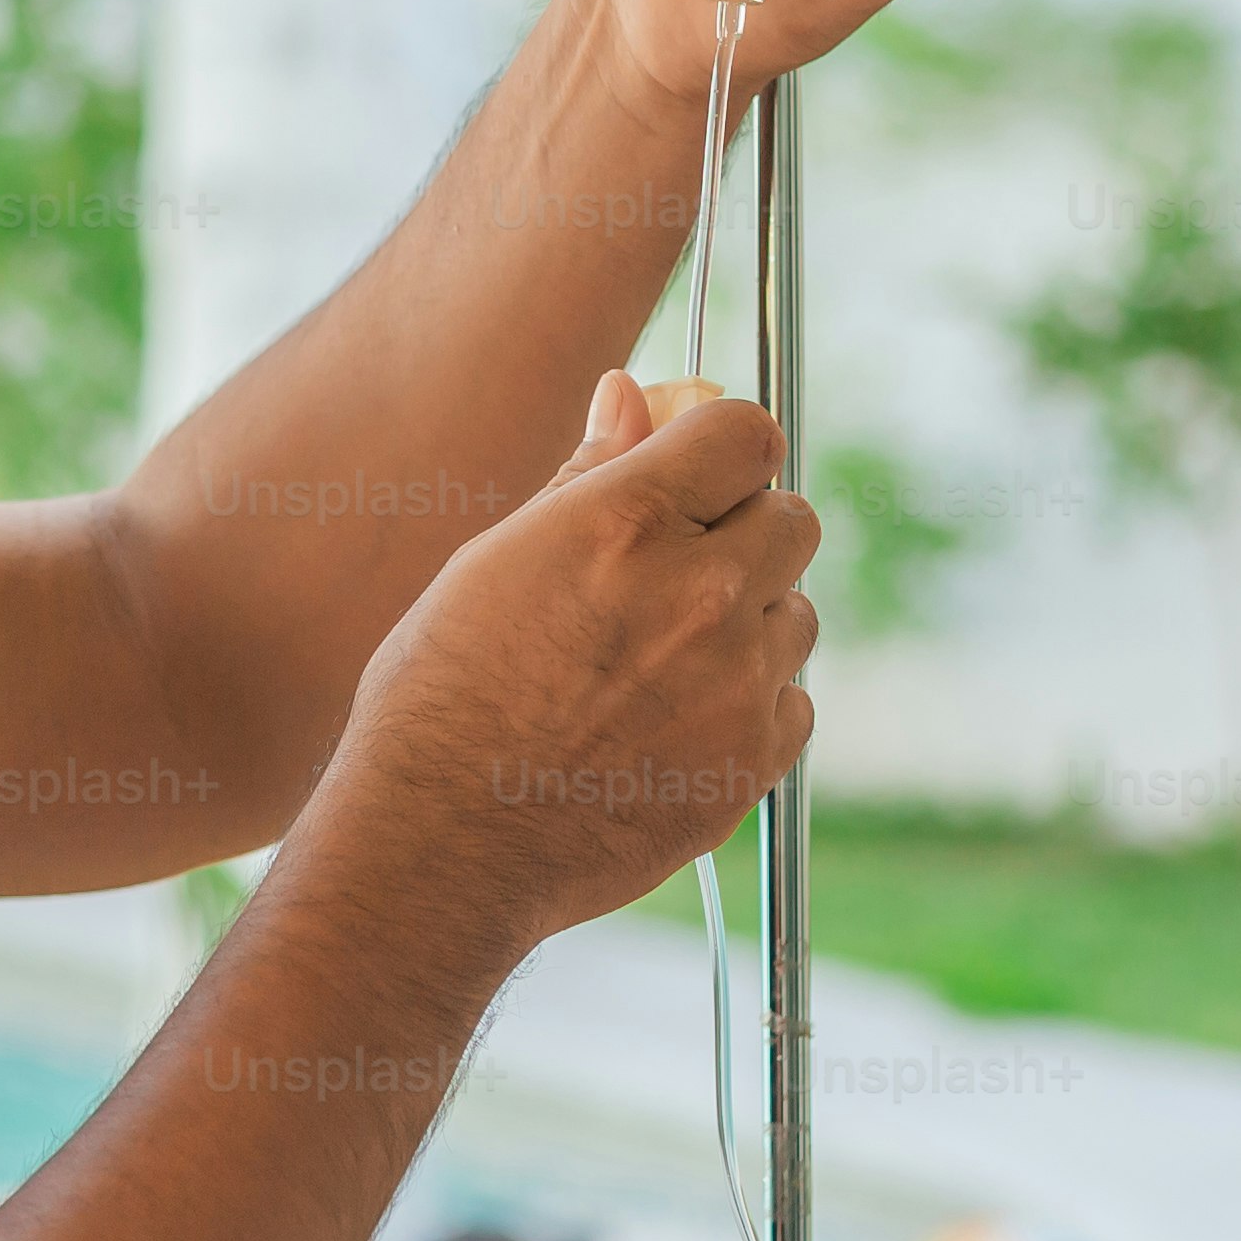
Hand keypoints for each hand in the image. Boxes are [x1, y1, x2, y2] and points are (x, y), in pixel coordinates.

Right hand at [293, 372, 818, 965]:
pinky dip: (752, 702)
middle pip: (793, 517)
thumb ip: (588, 475)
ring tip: (660, 661)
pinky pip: (793, 700)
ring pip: (797, 613)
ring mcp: (736, 684)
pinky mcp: (751, 762)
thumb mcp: (497, 561)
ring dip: (751, 621)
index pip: (746, 431)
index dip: (722, 445)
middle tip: (675, 570)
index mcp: (625, 524)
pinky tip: (671, 720)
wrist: (443, 844)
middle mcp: (699, 595)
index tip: (695, 472)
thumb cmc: (444, 695)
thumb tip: (634, 396)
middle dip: (745, 529)